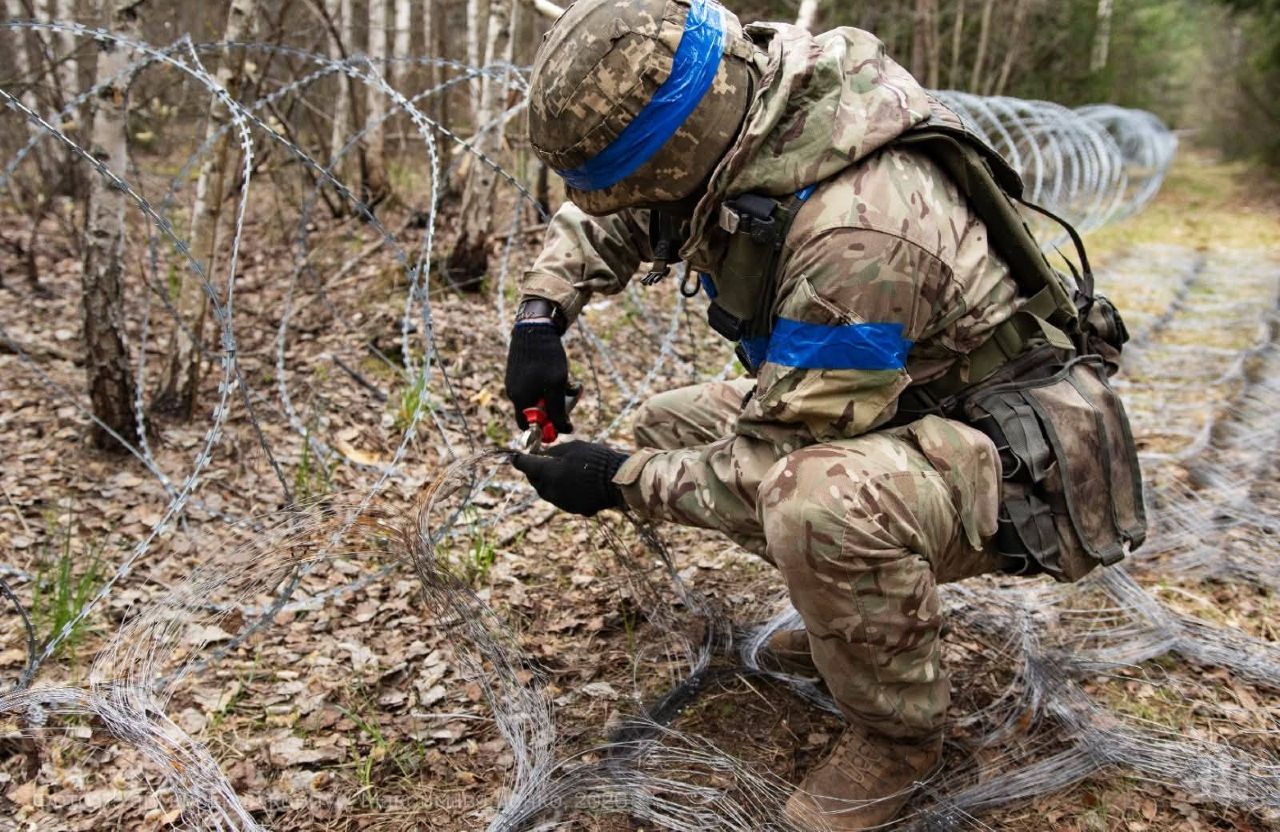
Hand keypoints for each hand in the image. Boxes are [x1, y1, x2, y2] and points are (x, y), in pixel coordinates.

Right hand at [505, 322, 571, 432]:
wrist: (535, 327)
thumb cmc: (546, 358)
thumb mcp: (556, 386)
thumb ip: (558, 410)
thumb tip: (564, 430)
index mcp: (520, 399)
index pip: (529, 427)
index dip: (546, 428)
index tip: (564, 421)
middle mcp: (514, 393)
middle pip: (536, 412)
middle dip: (556, 408)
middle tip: (572, 397)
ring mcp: (515, 382)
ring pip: (539, 398)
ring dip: (557, 395)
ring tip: (571, 384)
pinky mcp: (519, 372)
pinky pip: (536, 386)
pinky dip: (550, 384)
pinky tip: (562, 373)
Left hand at [512, 441, 628, 516]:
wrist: (617, 481)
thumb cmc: (596, 459)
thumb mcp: (573, 447)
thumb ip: (552, 451)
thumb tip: (540, 454)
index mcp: (547, 472)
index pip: (523, 465)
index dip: (519, 458)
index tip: (517, 455)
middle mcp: (550, 490)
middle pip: (534, 480)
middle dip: (534, 470)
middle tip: (541, 460)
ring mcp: (561, 502)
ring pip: (545, 491)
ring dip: (546, 481)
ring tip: (558, 471)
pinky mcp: (572, 508)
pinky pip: (559, 498)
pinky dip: (560, 490)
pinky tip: (572, 482)